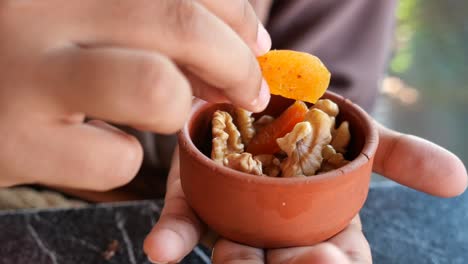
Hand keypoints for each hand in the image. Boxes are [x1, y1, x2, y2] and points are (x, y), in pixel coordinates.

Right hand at [0, 0, 270, 188]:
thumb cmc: (34, 48)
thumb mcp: (84, 14)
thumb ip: (152, 19)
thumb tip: (245, 45)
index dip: (234, 13)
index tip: (255, 43)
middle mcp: (37, 7)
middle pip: (179, 23)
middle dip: (236, 63)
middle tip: (250, 89)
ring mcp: (24, 75)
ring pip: (157, 88)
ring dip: (179, 107)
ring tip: (162, 112)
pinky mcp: (16, 143)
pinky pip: (117, 158)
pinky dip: (126, 158)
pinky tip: (100, 144)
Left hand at [143, 122, 466, 262]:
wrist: (268, 96)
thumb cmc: (318, 126)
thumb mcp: (360, 136)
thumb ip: (401, 157)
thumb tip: (459, 179)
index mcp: (320, 226)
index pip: (335, 260)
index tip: (329, 258)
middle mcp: (276, 231)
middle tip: (284, 263)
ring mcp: (234, 219)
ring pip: (233, 252)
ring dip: (233, 260)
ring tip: (234, 255)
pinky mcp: (195, 200)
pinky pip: (183, 225)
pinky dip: (173, 239)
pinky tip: (163, 251)